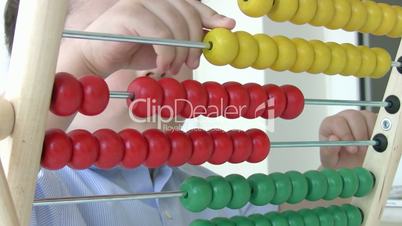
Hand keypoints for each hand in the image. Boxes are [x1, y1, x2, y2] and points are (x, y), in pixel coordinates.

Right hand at [60, 0, 235, 75]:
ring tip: (172, 68)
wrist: (98, 57)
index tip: (227, 27)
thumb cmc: (133, 50)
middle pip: (189, 13)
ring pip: (176, 26)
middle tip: (192, 63)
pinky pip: (161, 35)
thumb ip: (192, 34)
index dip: (211, 15)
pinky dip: (167, 55)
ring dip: (179, 53)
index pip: (193, 3)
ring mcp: (140, 0)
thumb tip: (224, 26)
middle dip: (195, 42)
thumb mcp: (169, 43)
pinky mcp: (129, 12)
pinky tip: (162, 66)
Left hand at [319, 110, 376, 168]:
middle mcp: (343, 118)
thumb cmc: (339, 161)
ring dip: (370, 134)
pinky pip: (378, 121)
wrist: (352, 167)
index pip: (337, 122)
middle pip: (353, 116)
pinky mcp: (372, 120)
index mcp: (329, 125)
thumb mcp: (330, 160)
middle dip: (359, 135)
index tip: (352, 150)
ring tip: (368, 149)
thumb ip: (328, 151)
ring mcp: (359, 117)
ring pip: (367, 117)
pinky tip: (374, 145)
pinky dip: (379, 133)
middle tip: (362, 151)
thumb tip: (333, 138)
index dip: (345, 135)